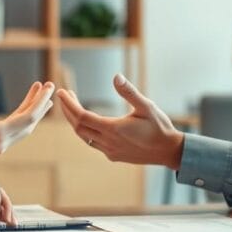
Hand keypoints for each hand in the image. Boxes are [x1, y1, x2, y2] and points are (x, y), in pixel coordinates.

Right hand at [0, 62, 54, 182]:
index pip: (28, 116)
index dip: (40, 100)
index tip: (49, 86)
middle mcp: (3, 143)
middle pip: (30, 122)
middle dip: (41, 103)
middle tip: (49, 86)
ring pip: (24, 129)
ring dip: (32, 112)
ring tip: (39, 96)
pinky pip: (15, 133)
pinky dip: (23, 120)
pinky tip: (21, 111)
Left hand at [56, 74, 183, 169]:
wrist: (169, 151)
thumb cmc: (160, 127)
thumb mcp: (146, 106)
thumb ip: (129, 92)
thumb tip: (116, 76)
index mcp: (113, 129)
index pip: (82, 116)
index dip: (69, 104)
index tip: (61, 92)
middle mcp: (108, 142)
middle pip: (78, 127)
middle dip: (68, 111)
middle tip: (65, 96)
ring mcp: (110, 151)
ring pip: (84, 137)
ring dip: (76, 122)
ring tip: (74, 106)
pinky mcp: (114, 155)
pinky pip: (93, 143)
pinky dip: (85, 131)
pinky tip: (89, 122)